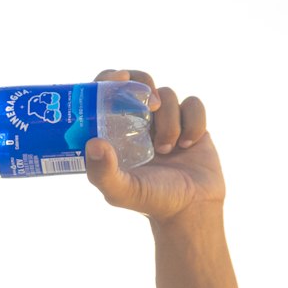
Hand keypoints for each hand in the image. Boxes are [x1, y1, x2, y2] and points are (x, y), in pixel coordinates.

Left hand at [84, 69, 224, 223]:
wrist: (192, 209)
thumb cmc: (151, 201)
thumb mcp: (120, 191)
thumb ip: (102, 172)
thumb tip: (94, 143)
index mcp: (113, 133)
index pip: (104, 93)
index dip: (108, 80)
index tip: (118, 79)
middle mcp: (136, 123)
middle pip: (138, 81)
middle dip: (144, 87)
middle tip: (150, 105)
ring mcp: (164, 121)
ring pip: (167, 95)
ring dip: (169, 120)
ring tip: (168, 149)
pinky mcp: (190, 122)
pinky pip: (193, 103)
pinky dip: (193, 121)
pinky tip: (189, 145)